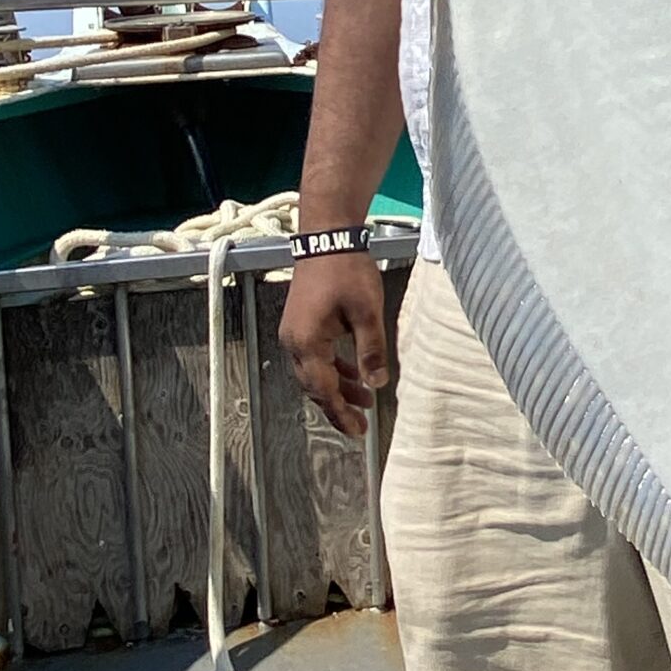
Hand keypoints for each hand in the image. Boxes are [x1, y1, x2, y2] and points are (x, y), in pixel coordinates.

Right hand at [280, 254, 389, 439]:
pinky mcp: (300, 324)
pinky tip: (352, 371)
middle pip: (315, 386)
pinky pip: (314, 357)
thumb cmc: (347, 272)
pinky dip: (333, 368)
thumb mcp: (367, 313)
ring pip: (314, 373)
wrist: (326, 237)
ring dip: (338, 387)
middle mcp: (294, 342)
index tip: (358, 432)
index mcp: (307, 343)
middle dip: (338, 405)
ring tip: (365, 398)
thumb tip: (376, 385)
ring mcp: (294, 333)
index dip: (341, 413)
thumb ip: (371, 351)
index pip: (324, 390)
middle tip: (362, 423)